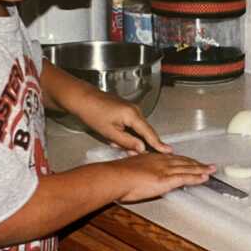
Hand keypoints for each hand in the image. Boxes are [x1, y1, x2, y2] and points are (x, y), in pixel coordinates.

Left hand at [41, 61, 170, 153]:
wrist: (82, 98)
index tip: (168, 151)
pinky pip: (131, 125)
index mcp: (133, 115)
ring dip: (128, 139)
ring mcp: (131, 109)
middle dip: (138, 144)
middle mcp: (135, 110)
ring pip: (136, 129)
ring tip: (113, 141)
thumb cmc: (93, 113)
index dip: (158, 144)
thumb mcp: (109, 133)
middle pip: (144, 132)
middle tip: (129, 152)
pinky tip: (113, 135)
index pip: (149, 133)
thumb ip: (127, 142)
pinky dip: (125, 132)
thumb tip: (142, 148)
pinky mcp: (125, 109)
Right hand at [110, 152, 214, 202]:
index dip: (184, 160)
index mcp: (152, 158)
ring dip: (201, 169)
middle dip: (196, 163)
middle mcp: (160, 161)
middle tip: (207, 164)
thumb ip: (138, 170)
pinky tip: (204, 177)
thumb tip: (139, 174)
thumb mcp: (129, 167)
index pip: (172, 158)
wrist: (115, 177)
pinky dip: (196, 177)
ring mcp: (164, 170)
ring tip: (211, 170)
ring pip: (187, 168)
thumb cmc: (117, 174)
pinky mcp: (166, 180)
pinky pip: (185, 178)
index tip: (191, 161)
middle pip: (183, 161)